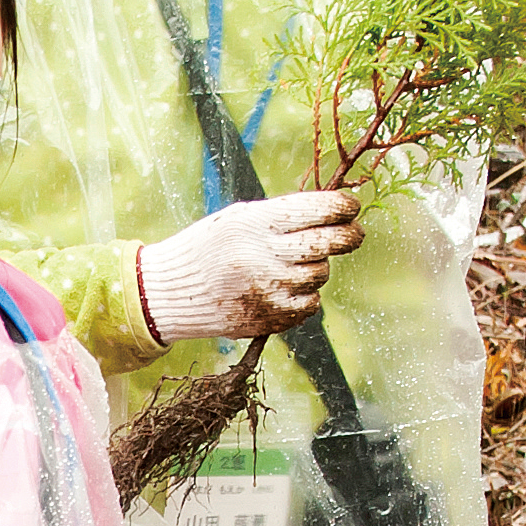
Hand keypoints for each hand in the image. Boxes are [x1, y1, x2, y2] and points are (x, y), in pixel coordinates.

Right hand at [137, 190, 362, 343]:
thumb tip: (331, 212)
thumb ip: (280, 216)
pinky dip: (307, 296)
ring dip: (317, 267)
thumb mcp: (238, 219)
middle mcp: (263, 255)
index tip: (352, 207)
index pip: (315, 210)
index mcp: (255, 223)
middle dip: (348, 236)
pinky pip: (309, 305)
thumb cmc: (209, 248)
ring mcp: (268, 290)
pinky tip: (289, 288)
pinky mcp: (269, 318)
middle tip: (354, 233)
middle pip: (326, 243)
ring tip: (294, 263)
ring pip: (319, 275)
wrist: (171, 292)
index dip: (341, 207)